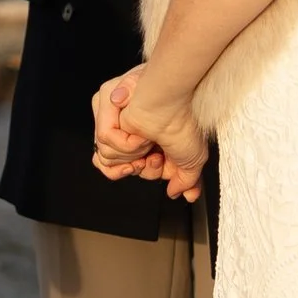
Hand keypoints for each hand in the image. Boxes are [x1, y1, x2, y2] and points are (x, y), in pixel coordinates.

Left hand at [93, 66, 207, 201]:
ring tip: (147, 138)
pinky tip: (139, 132)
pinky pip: (105, 141)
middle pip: (115, 166)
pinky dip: (125, 142)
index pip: (130, 166)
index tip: (159, 161)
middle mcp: (128, 130)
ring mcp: (115, 120)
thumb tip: (176, 193)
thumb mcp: (192, 160)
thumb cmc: (185, 122)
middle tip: (154, 155)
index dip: (145, 171)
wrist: (175, 104)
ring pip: (107, 157)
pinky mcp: (105, 111)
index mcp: (145, 137)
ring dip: (133, 153)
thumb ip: (186, 180)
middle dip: (139, 167)